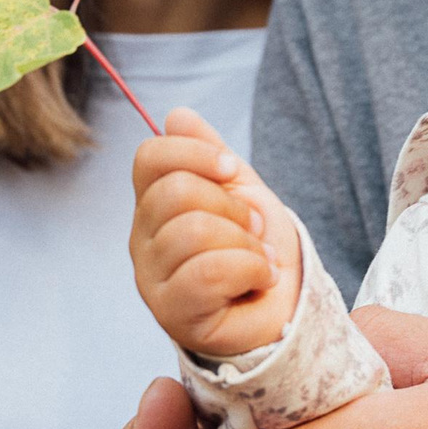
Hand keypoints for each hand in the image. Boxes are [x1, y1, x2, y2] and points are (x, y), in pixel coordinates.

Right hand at [130, 108, 301, 354]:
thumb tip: (177, 115)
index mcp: (154, 204)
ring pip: (194, 230)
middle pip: (175, 192)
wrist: (285, 306)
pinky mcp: (173, 313)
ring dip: (247, 242)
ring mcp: (152, 279)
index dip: (194, 153)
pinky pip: (210, 271)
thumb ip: (210, 154)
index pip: (149, 158)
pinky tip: (260, 279)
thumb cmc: (257, 248)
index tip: (231, 169)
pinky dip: (251, 268)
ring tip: (259, 258)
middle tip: (255, 227)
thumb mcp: (240, 191)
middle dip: (233, 205)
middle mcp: (142, 240)